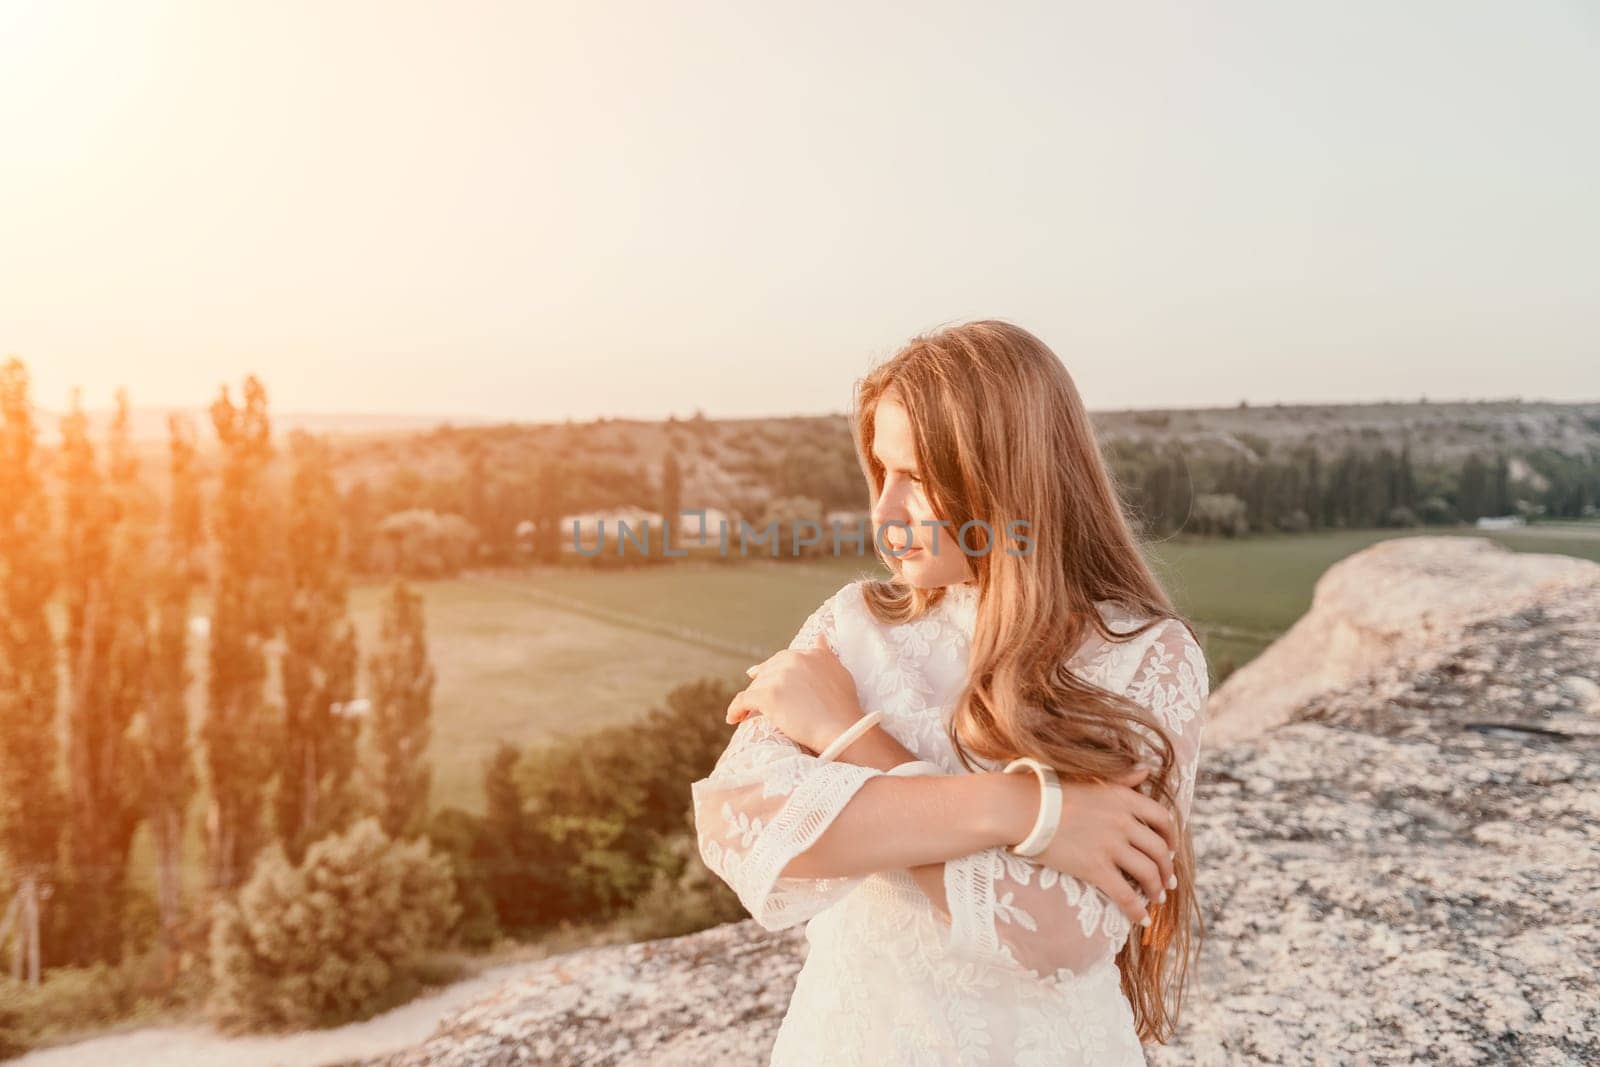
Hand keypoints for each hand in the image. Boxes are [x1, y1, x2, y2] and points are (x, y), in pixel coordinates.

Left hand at [725, 635, 864, 754]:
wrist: (842, 728)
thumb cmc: (844, 706)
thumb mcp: (839, 671)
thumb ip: (825, 653)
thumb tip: (820, 637)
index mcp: (809, 654)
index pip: (782, 660)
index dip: (771, 671)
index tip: (762, 678)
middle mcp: (793, 660)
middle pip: (767, 672)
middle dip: (760, 685)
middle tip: (754, 699)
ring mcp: (779, 677)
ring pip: (755, 687)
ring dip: (749, 700)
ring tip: (744, 713)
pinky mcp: (768, 696)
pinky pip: (743, 701)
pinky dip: (735, 709)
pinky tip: (733, 718)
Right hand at [1013, 765, 1178, 925]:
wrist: (1021, 809)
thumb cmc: (1050, 791)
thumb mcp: (1093, 778)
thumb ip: (1123, 778)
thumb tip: (1147, 768)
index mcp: (1124, 797)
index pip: (1163, 818)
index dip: (1172, 837)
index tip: (1171, 849)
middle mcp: (1123, 821)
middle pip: (1159, 850)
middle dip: (1167, 869)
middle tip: (1167, 881)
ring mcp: (1110, 846)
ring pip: (1148, 873)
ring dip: (1157, 889)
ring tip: (1156, 898)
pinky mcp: (1095, 868)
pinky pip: (1126, 895)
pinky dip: (1138, 910)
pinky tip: (1141, 919)